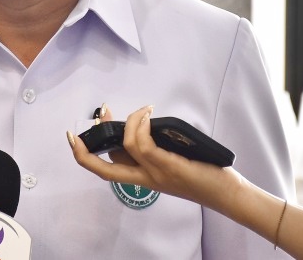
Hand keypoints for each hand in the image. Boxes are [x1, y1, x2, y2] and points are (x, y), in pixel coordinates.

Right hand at [67, 105, 244, 214]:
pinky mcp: (168, 166)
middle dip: (83, 152)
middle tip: (76, 133)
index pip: (106, 171)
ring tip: (143, 109)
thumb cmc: (203, 175)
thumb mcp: (172, 163)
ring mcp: (155, 173)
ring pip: (125, 146)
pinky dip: (141, 124)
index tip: (79, 136)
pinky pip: (144, 144)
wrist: (226, 193)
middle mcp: (145, 179)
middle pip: (103, 169)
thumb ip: (153, 150)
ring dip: (129, 121)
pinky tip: (148, 114)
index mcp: (142, 179)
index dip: (87, 155)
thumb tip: (141, 125)